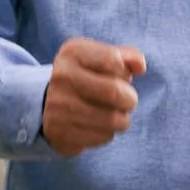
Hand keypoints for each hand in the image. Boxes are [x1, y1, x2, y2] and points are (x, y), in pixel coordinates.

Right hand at [41, 38, 146, 155]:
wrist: (49, 103)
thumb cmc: (87, 78)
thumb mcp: (102, 59)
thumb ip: (126, 57)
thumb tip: (140, 67)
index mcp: (73, 53)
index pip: (112, 60)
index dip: (124, 71)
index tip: (120, 75)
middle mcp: (61, 77)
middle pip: (113, 91)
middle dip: (129, 99)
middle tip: (126, 101)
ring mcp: (57, 105)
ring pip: (112, 119)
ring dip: (121, 119)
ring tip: (112, 114)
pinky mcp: (60, 132)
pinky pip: (103, 137)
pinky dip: (107, 133)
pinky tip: (97, 126)